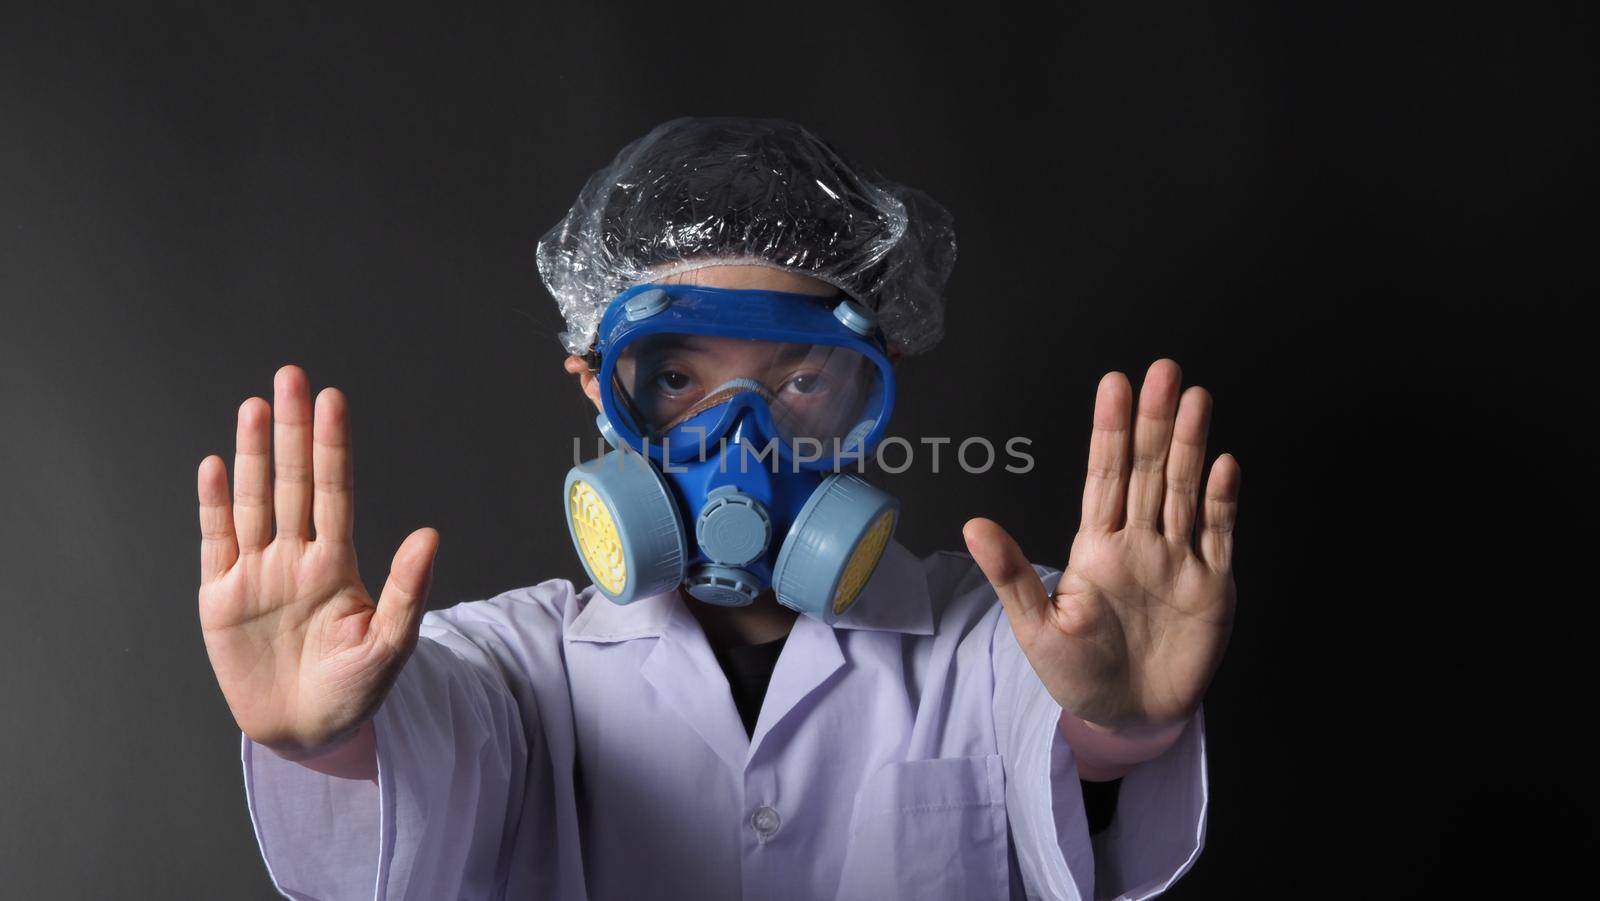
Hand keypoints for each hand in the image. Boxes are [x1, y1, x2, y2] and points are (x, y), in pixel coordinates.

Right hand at [197, 365, 438, 757]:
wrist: (307, 731)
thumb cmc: (355, 690)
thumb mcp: (390, 646)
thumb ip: (407, 591)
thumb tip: (430, 535)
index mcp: (337, 564)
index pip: (334, 492)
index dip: (333, 447)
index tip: (334, 400)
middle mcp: (296, 558)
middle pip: (294, 482)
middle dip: (293, 432)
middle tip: (292, 377)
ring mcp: (257, 574)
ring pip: (254, 502)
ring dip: (252, 456)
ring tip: (255, 407)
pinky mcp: (221, 598)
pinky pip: (217, 542)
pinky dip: (214, 506)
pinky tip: (214, 466)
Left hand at [964, 359, 1238, 738]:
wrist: (1127, 717)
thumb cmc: (1077, 672)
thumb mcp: (1036, 627)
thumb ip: (1012, 574)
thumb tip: (973, 523)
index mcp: (1096, 545)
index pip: (1104, 476)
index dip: (1110, 430)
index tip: (1114, 384)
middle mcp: (1139, 541)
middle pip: (1149, 471)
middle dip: (1156, 422)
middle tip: (1165, 372)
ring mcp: (1178, 560)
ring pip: (1184, 492)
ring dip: (1191, 447)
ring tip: (1196, 399)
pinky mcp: (1211, 587)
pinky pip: (1217, 536)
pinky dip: (1220, 502)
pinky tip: (1223, 465)